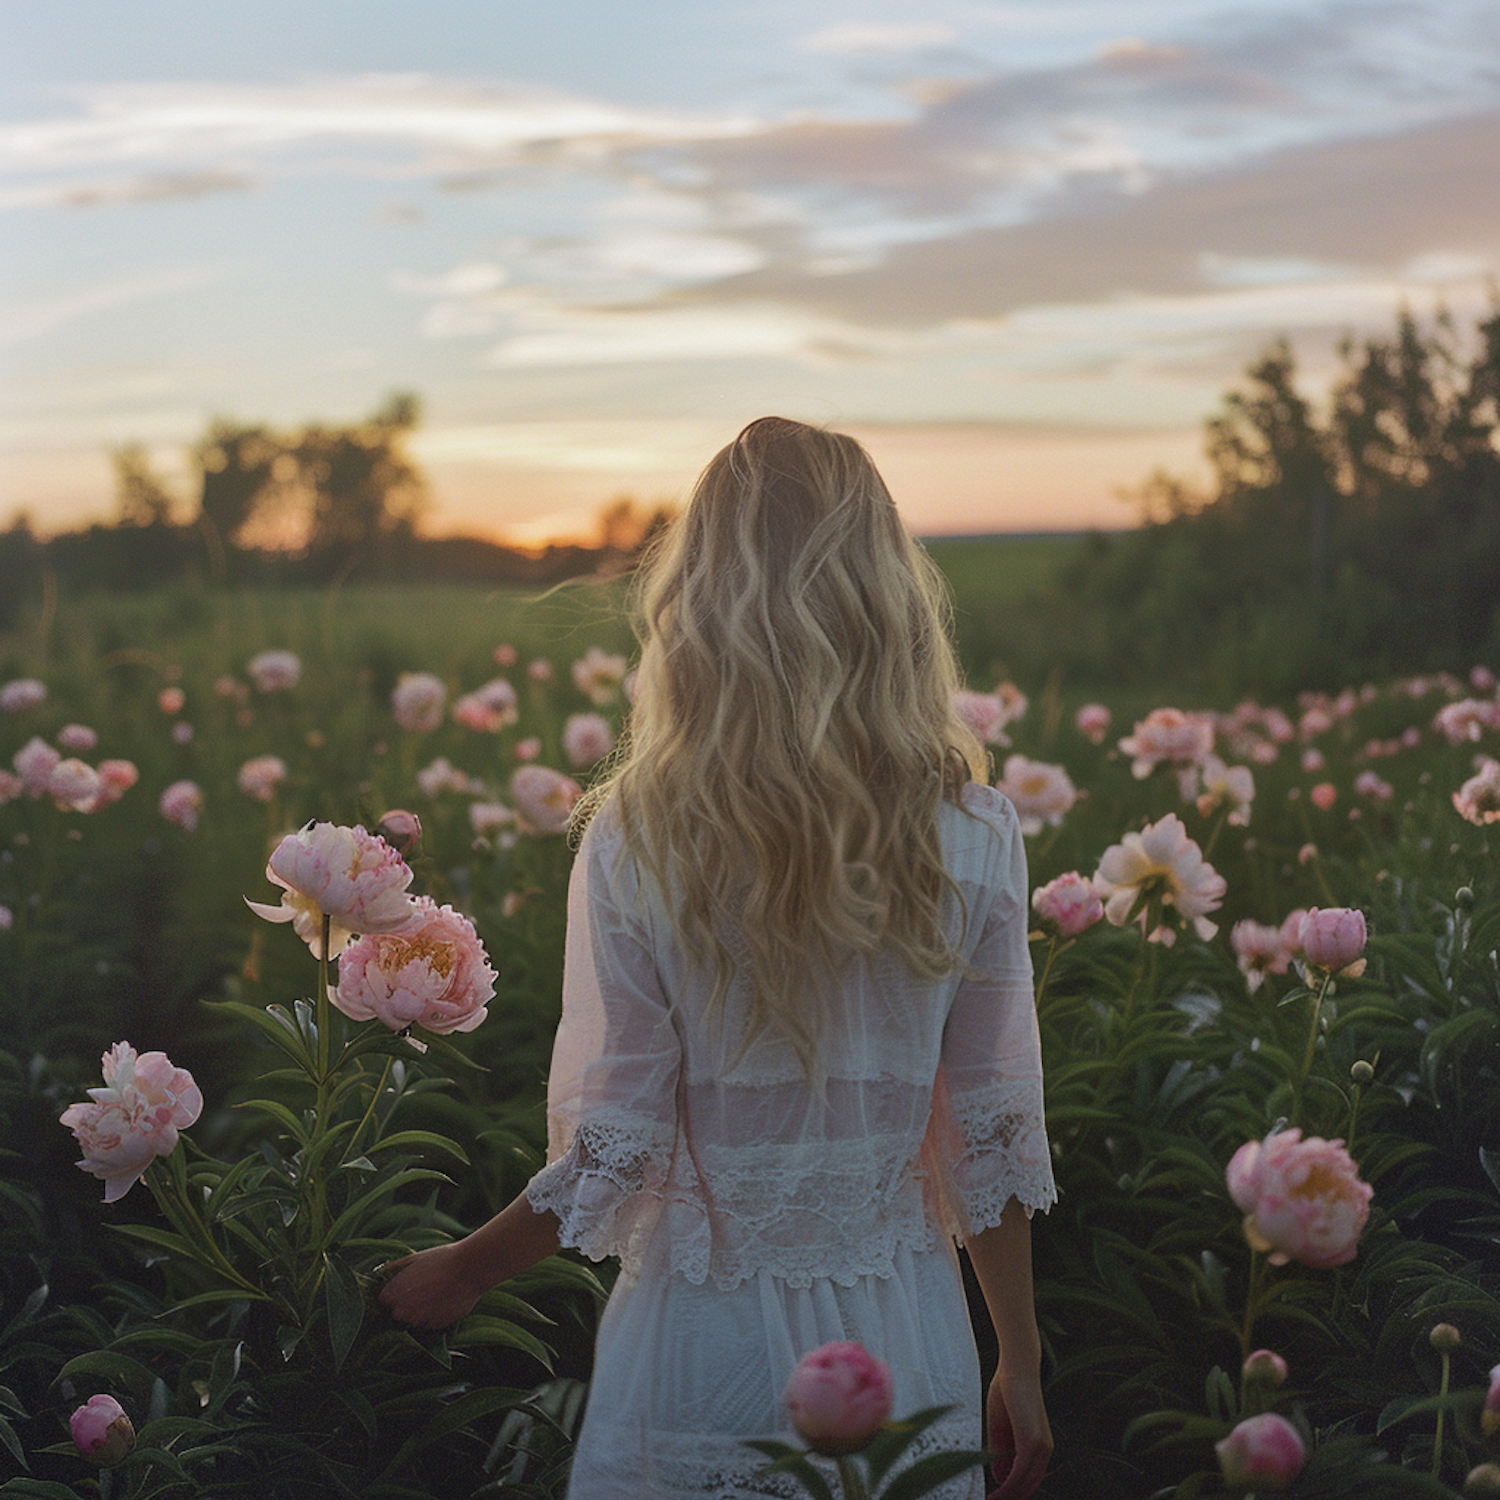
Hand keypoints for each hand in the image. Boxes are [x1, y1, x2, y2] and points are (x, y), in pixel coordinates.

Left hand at [376, 1242, 483, 1329]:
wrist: (469, 1269)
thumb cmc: (441, 1260)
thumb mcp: (414, 1258)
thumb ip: (393, 1268)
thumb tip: (378, 1272)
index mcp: (394, 1293)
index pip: (383, 1302)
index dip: (394, 1294)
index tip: (404, 1288)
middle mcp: (402, 1311)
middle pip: (396, 1314)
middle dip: (405, 1305)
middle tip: (421, 1291)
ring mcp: (418, 1321)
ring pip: (412, 1322)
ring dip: (419, 1313)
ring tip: (433, 1295)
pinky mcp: (434, 1327)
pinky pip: (428, 1325)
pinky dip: (432, 1317)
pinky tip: (442, 1301)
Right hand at [986, 1371, 1051, 1499]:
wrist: (1016, 1368)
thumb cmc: (1007, 1391)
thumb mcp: (1001, 1427)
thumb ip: (1002, 1453)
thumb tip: (1001, 1479)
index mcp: (1039, 1445)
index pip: (1029, 1478)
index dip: (1014, 1492)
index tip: (997, 1498)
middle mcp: (1044, 1449)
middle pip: (1029, 1485)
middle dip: (1011, 1498)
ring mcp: (1040, 1446)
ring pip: (1024, 1483)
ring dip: (1008, 1496)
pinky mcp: (1031, 1442)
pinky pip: (1019, 1473)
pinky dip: (1008, 1487)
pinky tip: (996, 1494)